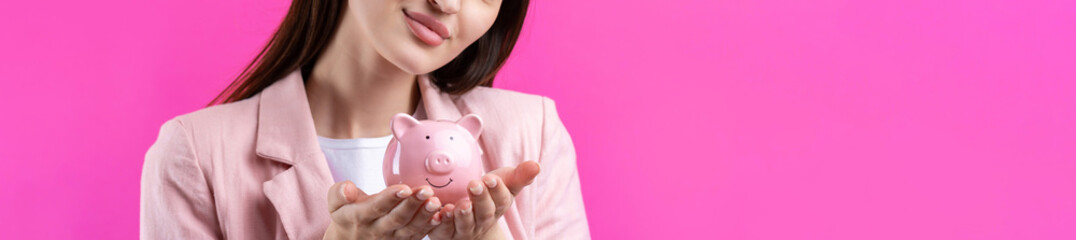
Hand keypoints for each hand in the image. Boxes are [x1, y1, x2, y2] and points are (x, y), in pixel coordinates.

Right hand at [323, 181, 445, 239]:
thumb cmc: (346, 215)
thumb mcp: (335, 204)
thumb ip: (338, 193)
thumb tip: (347, 188)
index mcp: (359, 217)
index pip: (376, 207)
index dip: (390, 198)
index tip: (404, 188)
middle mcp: (377, 230)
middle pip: (397, 219)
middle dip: (412, 204)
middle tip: (426, 190)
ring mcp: (392, 238)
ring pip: (410, 229)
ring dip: (424, 215)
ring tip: (436, 201)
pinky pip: (417, 235)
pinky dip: (429, 226)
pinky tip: (440, 215)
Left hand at [428, 161, 540, 239]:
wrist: (469, 224)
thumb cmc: (488, 197)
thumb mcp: (503, 184)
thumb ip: (518, 175)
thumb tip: (537, 165)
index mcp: (498, 206)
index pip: (501, 199)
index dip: (497, 190)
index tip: (491, 178)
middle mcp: (483, 220)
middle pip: (484, 213)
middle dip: (480, 199)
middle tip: (474, 184)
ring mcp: (465, 228)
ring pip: (465, 224)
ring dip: (463, 214)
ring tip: (460, 204)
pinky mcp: (446, 233)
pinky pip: (443, 230)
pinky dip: (441, 222)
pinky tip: (439, 212)